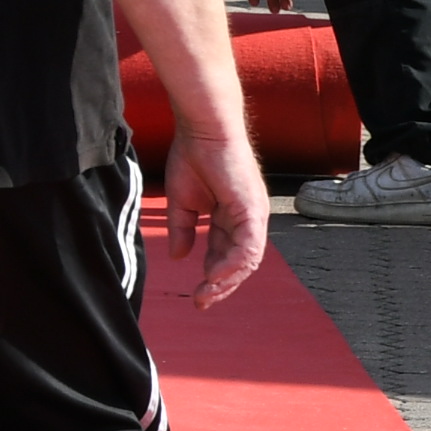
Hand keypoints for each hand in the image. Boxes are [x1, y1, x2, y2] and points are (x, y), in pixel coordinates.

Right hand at [161, 125, 270, 306]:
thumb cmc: (193, 155)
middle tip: (201, 302)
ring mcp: (253, 215)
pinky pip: (248, 246)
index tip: (196, 295)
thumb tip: (177, 255)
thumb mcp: (182, 201)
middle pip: (239, 263)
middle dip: (221, 286)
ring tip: (206, 293)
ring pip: (247, 260)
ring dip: (227, 280)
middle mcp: (247, 219)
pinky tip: (214, 275)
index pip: (225, 255)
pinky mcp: (252, 210)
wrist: (202, 128)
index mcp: (232, 216)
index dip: (212, 277)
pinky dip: (233, 263)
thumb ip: (182, 228)